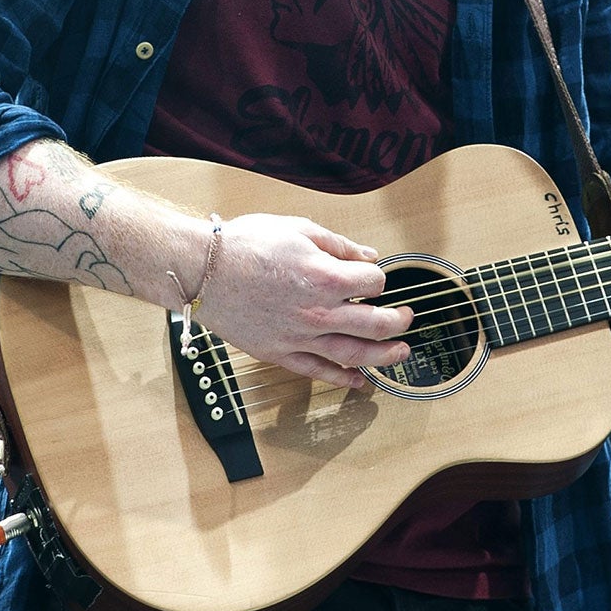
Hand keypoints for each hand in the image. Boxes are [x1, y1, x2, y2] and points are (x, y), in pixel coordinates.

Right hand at [198, 214, 412, 389]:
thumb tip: (368, 256)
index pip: (373, 283)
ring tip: (400, 353)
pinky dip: (343, 379)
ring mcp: (299, 337)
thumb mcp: (298, 230)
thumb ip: (339, 245)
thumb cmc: (246, 245)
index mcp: (325, 277)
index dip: (378, 277)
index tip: (373, 276)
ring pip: (353, 354)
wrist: (203, 270)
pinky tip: (360, 381)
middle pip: (375, 324)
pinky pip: (318, 372)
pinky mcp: (280, 353)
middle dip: (398, 322)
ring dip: (383, 356)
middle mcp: (317, 312)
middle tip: (407, 318)